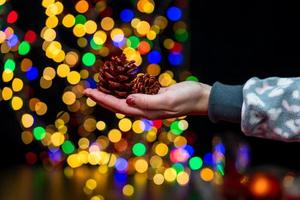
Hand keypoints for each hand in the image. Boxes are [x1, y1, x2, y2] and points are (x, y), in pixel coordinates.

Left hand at [83, 81, 210, 119]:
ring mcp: (149, 101)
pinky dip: (126, 86)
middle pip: (118, 103)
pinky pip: (136, 91)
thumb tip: (127, 100)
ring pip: (126, 98)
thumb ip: (148, 101)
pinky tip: (120, 82)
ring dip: (112, 92)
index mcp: (146, 111)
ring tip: (100, 86)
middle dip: (103, 97)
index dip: (103, 100)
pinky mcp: (154, 94)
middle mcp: (145, 108)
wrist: (200, 97)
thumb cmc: (187, 99)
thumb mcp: (168, 100)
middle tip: (87, 90)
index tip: (89, 93)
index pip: (119, 106)